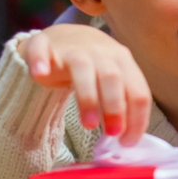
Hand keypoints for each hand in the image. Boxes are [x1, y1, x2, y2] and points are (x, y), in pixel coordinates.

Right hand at [17, 25, 151, 145]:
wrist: (63, 36)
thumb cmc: (93, 64)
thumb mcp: (114, 78)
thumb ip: (122, 101)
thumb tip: (128, 137)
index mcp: (122, 60)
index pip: (137, 89)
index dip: (137, 117)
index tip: (128, 142)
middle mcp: (100, 51)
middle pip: (112, 78)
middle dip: (116, 108)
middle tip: (112, 134)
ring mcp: (71, 47)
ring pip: (82, 68)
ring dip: (88, 97)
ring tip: (89, 124)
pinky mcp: (43, 44)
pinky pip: (40, 50)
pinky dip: (40, 61)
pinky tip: (39, 75)